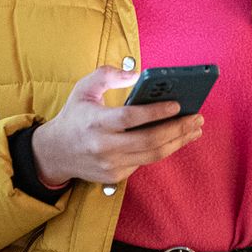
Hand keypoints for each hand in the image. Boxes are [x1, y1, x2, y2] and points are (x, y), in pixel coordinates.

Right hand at [31, 66, 204, 186]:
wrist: (55, 153)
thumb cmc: (74, 117)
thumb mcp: (84, 88)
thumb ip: (108, 75)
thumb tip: (137, 75)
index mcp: (95, 122)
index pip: (130, 118)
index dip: (156, 112)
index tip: (177, 104)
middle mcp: (103, 146)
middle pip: (149, 141)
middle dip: (178, 129)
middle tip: (196, 117)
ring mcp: (111, 164)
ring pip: (153, 155)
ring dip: (178, 141)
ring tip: (194, 129)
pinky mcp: (116, 176)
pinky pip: (145, 162)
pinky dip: (162, 149)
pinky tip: (175, 138)